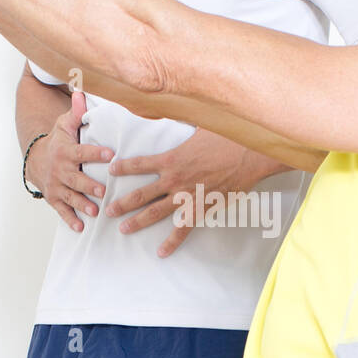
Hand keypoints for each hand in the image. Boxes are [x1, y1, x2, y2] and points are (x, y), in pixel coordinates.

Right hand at [27, 90, 114, 231]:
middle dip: (88, 185)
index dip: (96, 153)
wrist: (36, 160)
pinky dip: (70, 220)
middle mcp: (61, 170)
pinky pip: (61, 210)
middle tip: (103, 191)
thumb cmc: (58, 141)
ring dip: (81, 204)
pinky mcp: (54, 198)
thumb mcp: (64, 125)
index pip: (82, 151)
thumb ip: (76, 113)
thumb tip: (82, 92)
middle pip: (75, 178)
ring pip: (70, 196)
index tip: (110, 155)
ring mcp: (57, 186)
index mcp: (67, 151)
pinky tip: (81, 227)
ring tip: (94, 211)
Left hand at [105, 128, 259, 257]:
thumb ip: (184, 120)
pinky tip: (162, 252)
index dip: (124, 167)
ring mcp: (186, 195)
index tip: (112, 170)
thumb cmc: (227, 137)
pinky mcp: (201, 207)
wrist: (249, 154)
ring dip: (138, 221)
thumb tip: (175, 106)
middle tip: (108, 210)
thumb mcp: (200, 123)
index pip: (140, 164)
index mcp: (171, 158)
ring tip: (124, 229)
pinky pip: (183, 228)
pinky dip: (172, 241)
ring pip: (156, 212)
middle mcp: (174, 179)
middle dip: (123, 203)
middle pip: (141, 194)